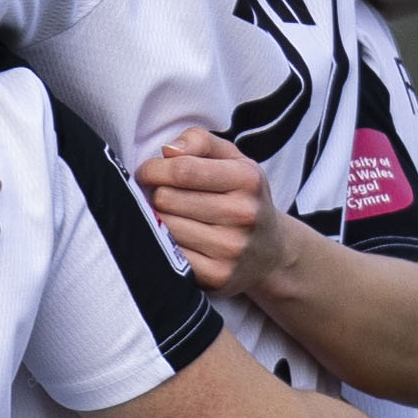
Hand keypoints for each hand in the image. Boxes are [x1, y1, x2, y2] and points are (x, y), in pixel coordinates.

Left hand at [137, 126, 303, 295]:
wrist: (270, 252)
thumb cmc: (242, 198)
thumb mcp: (232, 160)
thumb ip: (199, 142)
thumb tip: (168, 150)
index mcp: (246, 179)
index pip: (182, 170)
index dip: (153, 170)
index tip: (147, 173)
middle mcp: (242, 213)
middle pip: (167, 199)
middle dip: (156, 195)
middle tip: (162, 197)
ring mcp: (230, 248)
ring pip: (164, 228)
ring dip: (157, 221)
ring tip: (170, 217)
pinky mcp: (217, 275)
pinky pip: (169, 256)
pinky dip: (163, 246)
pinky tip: (173, 240)